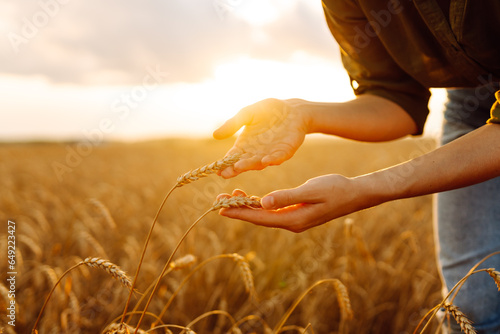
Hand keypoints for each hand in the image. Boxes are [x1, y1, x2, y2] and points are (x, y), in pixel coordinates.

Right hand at [213, 98, 309, 177]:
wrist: (293, 110)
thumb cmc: (269, 111)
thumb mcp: (247, 114)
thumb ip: (233, 124)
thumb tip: (215, 135)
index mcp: (245, 145)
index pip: (233, 157)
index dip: (225, 163)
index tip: (217, 169)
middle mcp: (256, 152)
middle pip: (244, 163)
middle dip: (234, 168)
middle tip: (225, 173)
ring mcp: (270, 153)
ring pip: (259, 162)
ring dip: (250, 165)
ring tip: (239, 167)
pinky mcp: (285, 151)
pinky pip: (278, 157)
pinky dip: (273, 160)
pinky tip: (266, 161)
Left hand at [217, 174, 372, 232]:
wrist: (356, 194)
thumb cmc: (336, 189)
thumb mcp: (310, 190)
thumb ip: (286, 197)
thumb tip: (263, 202)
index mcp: (293, 219)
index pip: (260, 217)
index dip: (240, 212)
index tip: (221, 208)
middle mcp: (292, 222)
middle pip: (259, 218)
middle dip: (239, 210)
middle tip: (218, 201)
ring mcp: (295, 219)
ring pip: (265, 214)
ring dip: (248, 206)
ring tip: (231, 196)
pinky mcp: (298, 213)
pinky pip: (274, 211)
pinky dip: (261, 204)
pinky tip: (253, 198)